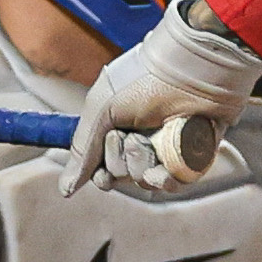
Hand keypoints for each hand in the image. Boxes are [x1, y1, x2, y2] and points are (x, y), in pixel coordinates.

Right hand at [64, 0, 261, 194]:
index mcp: (120, 127)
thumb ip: (84, 150)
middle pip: (123, 176)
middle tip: (130, 135)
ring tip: (149, 141)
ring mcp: (169, 148)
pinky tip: (164, 171)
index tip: (103, 176)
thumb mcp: (102, 110)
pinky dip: (166, 181)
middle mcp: (144, 140)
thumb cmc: (144, 81)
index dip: (103, 176)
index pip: (105, 167)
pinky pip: (176, 183)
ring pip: (147, 181)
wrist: (190, 70)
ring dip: (142, 167)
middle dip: (122, 161)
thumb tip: (67, 190)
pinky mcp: (194, 155)